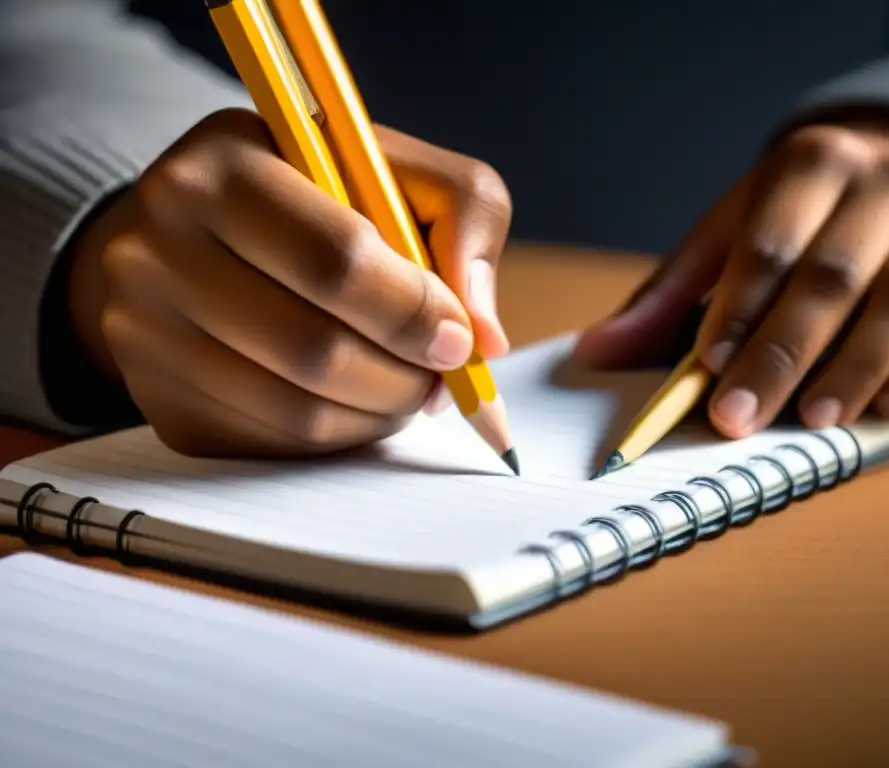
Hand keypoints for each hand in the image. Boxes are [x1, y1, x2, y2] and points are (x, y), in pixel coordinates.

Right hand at [68, 108, 510, 456]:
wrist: (189, 235)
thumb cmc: (311, 198)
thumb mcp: (391, 167)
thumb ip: (463, 216)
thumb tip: (486, 336)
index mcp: (223, 167)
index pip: (335, 259)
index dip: (413, 312)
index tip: (459, 339)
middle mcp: (158, 247)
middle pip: (314, 349)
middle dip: (405, 378)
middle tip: (440, 378)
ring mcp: (143, 332)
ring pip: (297, 411)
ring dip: (379, 415)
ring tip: (406, 390)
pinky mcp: (160, 401)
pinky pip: (272, 446)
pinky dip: (337, 438)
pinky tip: (355, 405)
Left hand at [576, 122, 888, 438]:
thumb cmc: (809, 224)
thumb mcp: (735, 238)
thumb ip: (672, 297)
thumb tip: (597, 352)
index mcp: (814, 163)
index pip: (769, 242)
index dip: (738, 313)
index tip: (708, 371)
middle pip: (833, 277)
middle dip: (782, 356)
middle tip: (741, 418)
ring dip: (855, 372)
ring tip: (811, 419)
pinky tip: (880, 407)